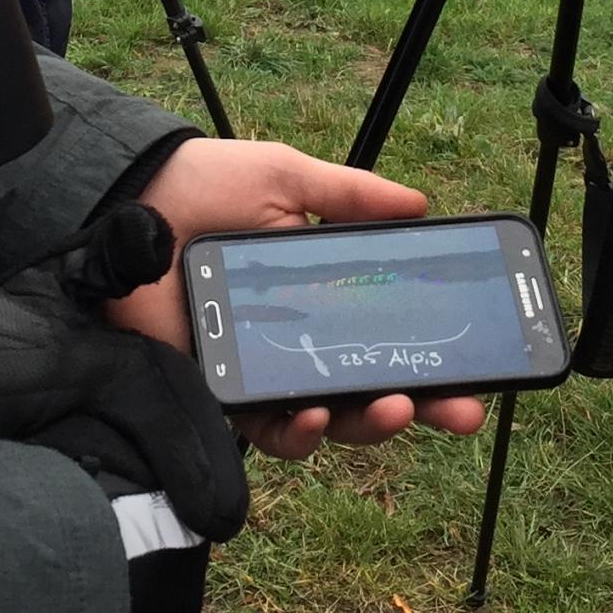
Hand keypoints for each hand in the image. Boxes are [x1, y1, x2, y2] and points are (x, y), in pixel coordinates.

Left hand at [109, 140, 489, 457]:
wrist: (132, 199)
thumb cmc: (206, 184)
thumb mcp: (289, 180)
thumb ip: (352, 196)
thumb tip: (422, 204)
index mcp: (319, 298)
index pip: (385, 341)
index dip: (432, 363)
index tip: (480, 375)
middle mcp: (293, 343)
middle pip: (366, 393)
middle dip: (419, 408)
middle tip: (459, 411)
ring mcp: (255, 372)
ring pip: (323, 423)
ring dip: (364, 425)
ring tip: (392, 407)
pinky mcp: (215, 392)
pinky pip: (263, 429)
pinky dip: (296, 432)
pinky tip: (314, 415)